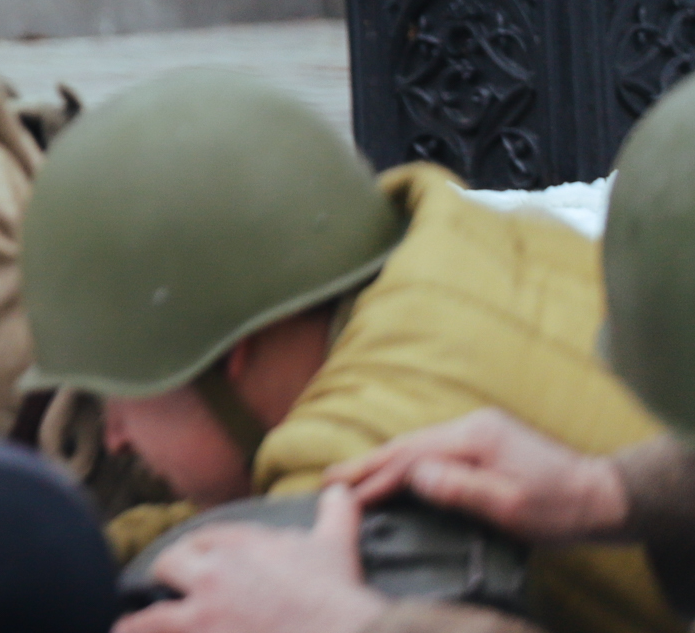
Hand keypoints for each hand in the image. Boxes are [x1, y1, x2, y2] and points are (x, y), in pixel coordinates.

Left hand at [118, 486, 384, 632]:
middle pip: (174, 562)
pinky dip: (136, 632)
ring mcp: (205, 609)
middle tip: (174, 584)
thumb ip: (334, 513)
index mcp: (240, 542)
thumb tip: (339, 489)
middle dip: (172, 572)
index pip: (208, 539)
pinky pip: (156, 629)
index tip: (206, 561)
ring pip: (157, 610)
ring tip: (125, 628)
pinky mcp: (200, 632)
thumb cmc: (339, 595)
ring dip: (142, 620)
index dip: (205, 552)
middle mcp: (215, 571)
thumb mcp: (336, 545)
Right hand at [329, 409, 630, 543]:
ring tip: (352, 475)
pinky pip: (433, 448)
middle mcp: (471, 424)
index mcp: (473, 436)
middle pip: (408, 443)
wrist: (603, 496)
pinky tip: (396, 470)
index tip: (346, 495)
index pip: (411, 456)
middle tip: (329, 478)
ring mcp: (479, 429)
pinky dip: (407, 460)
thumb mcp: (510, 505)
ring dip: (384, 460)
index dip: (375, 476)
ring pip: (418, 444)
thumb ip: (459, 488)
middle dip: (367, 462)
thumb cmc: (559, 507)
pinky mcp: (486, 440)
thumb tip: (413, 476)